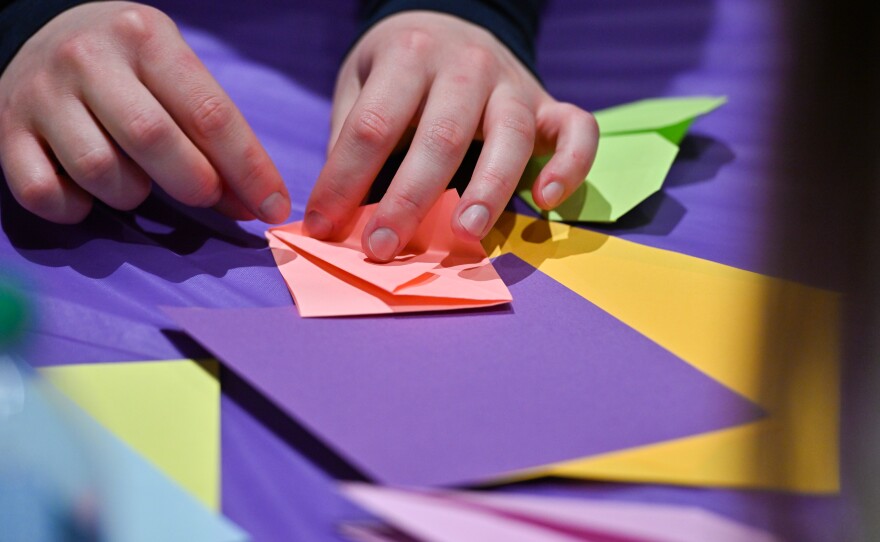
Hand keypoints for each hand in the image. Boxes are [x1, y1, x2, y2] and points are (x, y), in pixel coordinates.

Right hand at [0, 2, 289, 223]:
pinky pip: (43, 193)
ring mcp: (42, 95)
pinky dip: (75, 208)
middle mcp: (89, 59)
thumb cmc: (131, 69)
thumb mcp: (178, 77)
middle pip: (154, 140)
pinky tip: (88, 193)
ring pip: (100, 171)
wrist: (43, 38)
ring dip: (132, 194)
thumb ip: (216, 135)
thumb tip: (256, 205)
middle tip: (206, 195)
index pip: (210, 114)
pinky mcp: (6, 131)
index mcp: (146, 39)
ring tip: (136, 178)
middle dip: (195, 184)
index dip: (249, 171)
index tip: (272, 208)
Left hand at [305, 11, 597, 260]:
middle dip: (408, 199)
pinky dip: (570, 166)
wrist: (452, 24)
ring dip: (488, 190)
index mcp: (409, 55)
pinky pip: (577, 131)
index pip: (372, 125)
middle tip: (382, 248)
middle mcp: (467, 65)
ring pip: (509, 137)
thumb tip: (334, 215)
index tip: (324, 228)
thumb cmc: (398, 71)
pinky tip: (546, 202)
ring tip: (464, 235)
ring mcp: (513, 84)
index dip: (344, 181)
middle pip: (440, 137)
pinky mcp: (548, 105)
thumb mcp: (360, 84)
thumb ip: (352, 139)